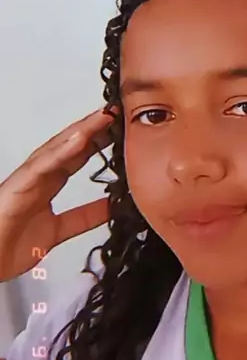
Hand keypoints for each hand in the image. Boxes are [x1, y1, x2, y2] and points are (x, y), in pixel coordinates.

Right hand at [0, 109, 114, 281]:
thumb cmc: (6, 247)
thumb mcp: (59, 231)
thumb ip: (84, 218)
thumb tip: (111, 208)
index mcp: (47, 185)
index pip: (78, 156)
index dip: (100, 141)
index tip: (122, 128)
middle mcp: (39, 177)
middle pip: (71, 146)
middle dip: (95, 128)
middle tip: (118, 112)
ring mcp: (28, 178)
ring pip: (58, 148)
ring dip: (82, 130)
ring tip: (104, 116)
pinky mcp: (17, 185)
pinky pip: (41, 165)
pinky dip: (61, 151)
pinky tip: (80, 139)